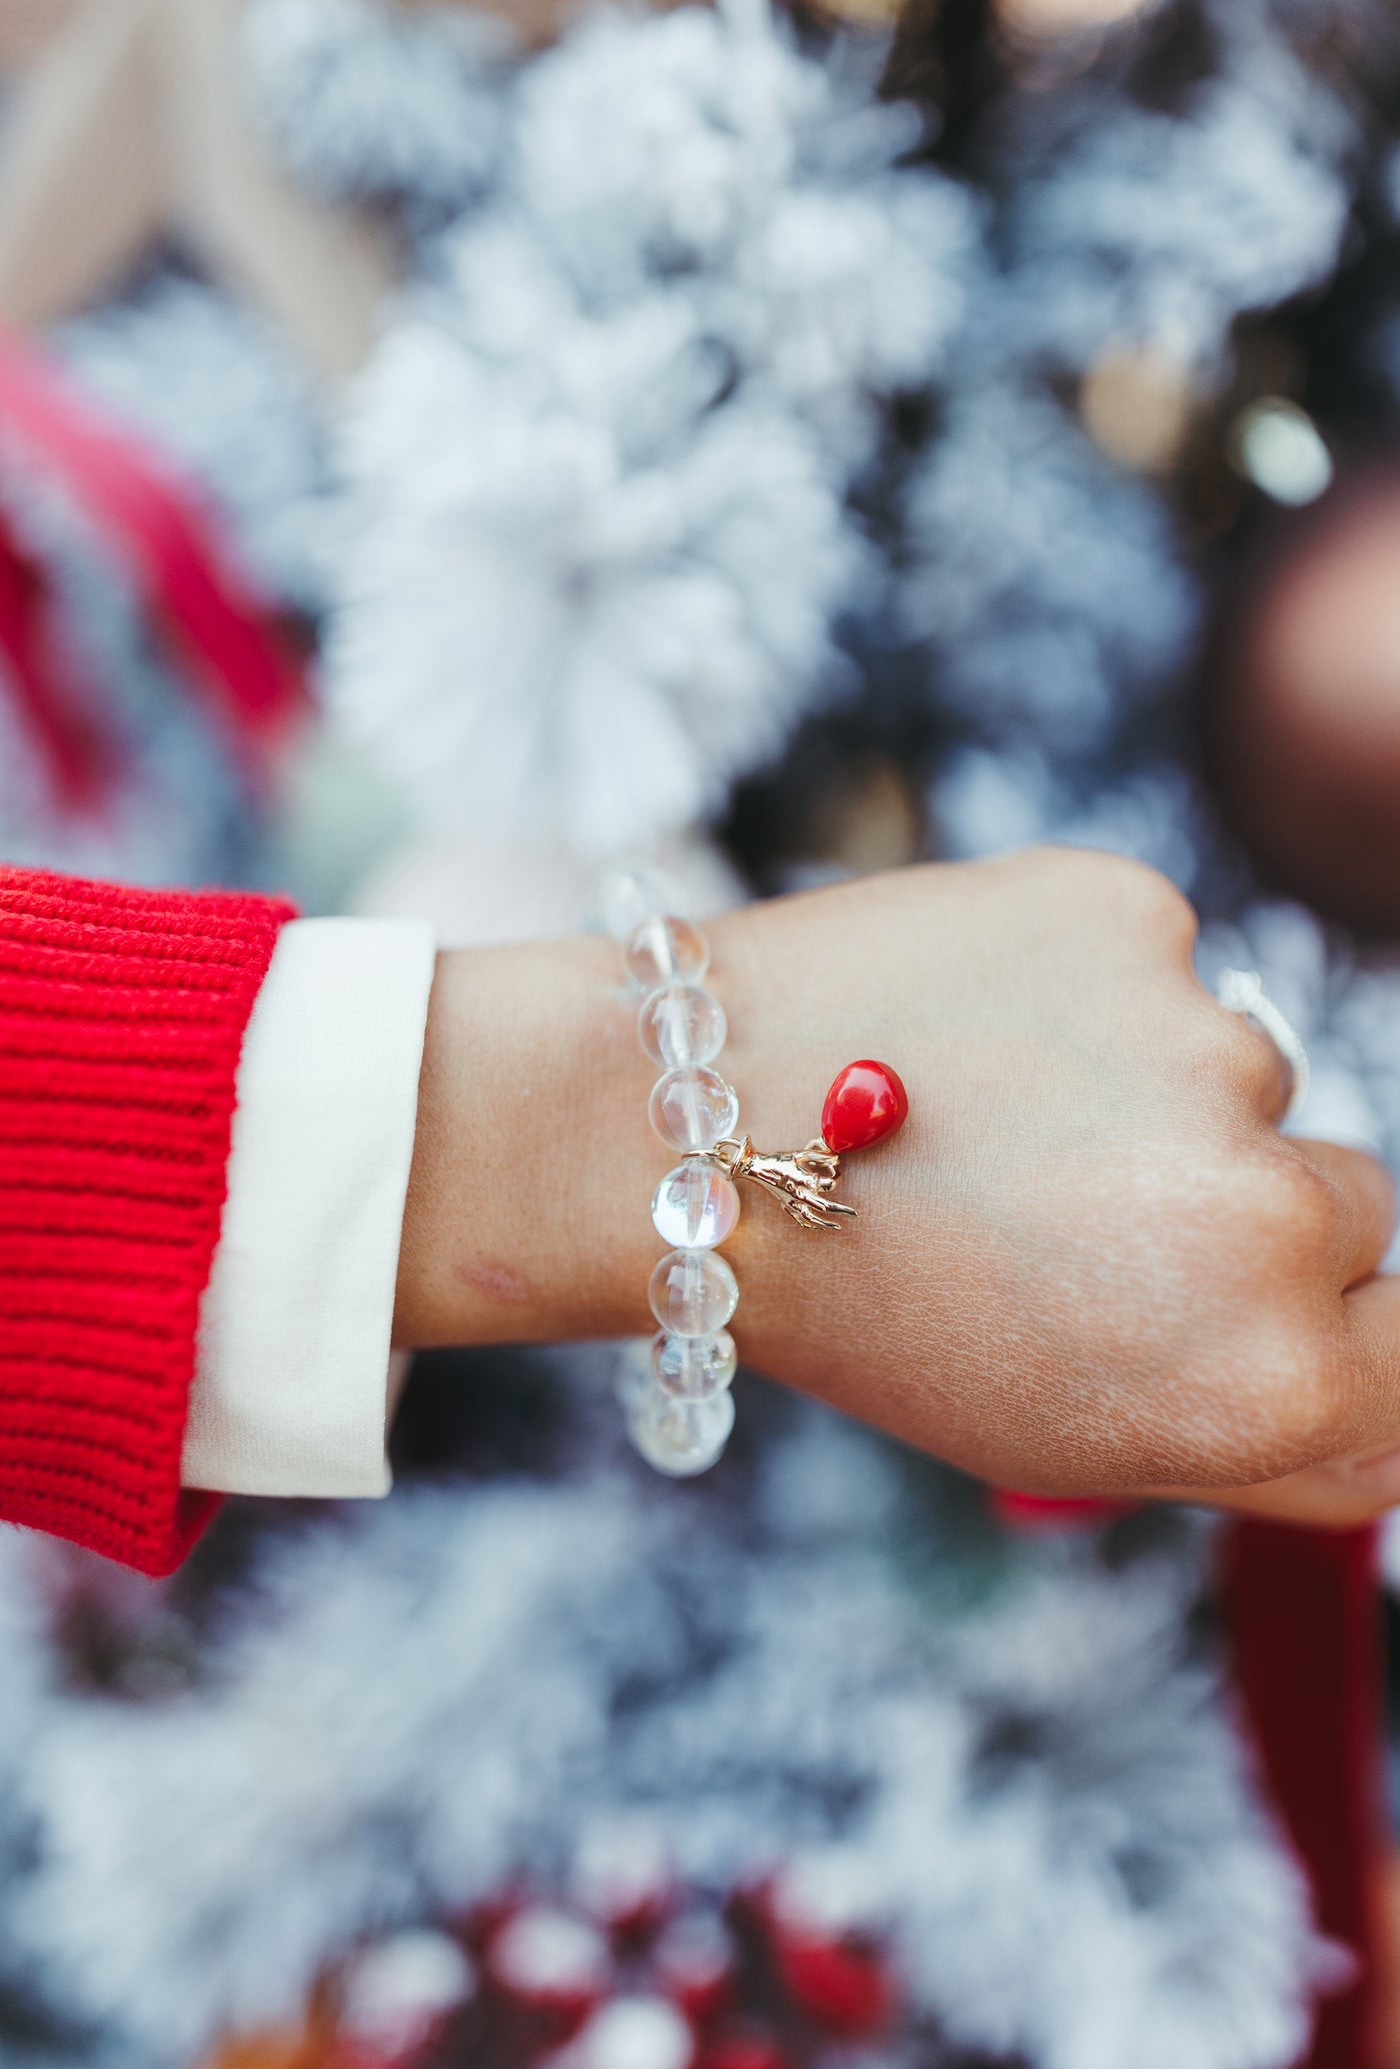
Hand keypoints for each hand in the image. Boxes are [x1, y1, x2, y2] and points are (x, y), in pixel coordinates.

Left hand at [394, 848, 1399, 1521]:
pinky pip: (1170, 970)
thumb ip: (1247, 1412)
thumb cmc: (865, 1306)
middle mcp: (1271, 1216)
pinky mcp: (1133, 914)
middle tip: (1076, 1222)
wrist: (678, 1135)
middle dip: (1246, 1223)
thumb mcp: (1066, 1430)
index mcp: (1264, 1385)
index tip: (1247, 1323)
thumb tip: (1352, 1357)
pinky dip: (1097, 997)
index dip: (1330, 1352)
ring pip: (1256, 1080)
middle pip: (1353, 1217)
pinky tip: (978, 1031)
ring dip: (1163, 1100)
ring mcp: (1209, 1046)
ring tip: (995, 1120)